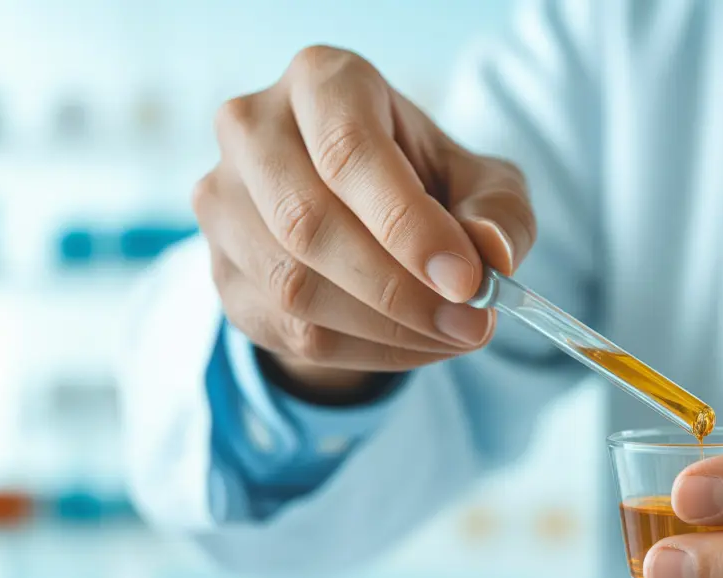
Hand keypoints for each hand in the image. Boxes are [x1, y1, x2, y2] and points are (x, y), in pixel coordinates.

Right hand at [192, 46, 535, 392]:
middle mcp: (252, 130)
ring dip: (386, 328)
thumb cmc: (428, 185)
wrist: (364, 220)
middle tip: (472, 323)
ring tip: (453, 335)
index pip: (347, 151)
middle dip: (400, 289)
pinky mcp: (223, 274)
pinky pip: (290, 331)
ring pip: (293, 286)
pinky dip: (366, 351)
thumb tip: (491, 256)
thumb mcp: (483, 184)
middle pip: (307, 222)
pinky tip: (415, 344)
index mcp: (322, 82)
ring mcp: (223, 203)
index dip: (407, 224)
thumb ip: (499, 213)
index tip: (468, 280)